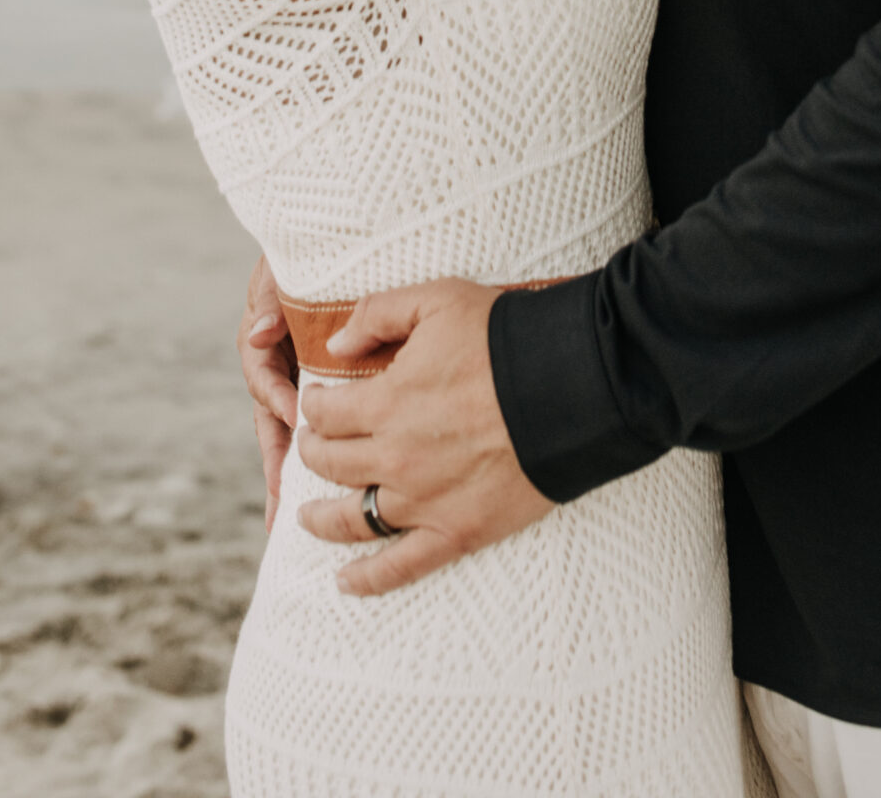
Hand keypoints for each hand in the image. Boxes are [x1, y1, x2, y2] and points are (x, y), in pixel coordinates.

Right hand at [236, 253, 298, 532]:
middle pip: (272, 424)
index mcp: (263, 343)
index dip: (277, 395)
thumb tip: (257, 333)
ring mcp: (294, 383)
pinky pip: (317, 426)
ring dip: (289, 474)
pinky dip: (318, 456)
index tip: (295, 416)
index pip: (263, 375)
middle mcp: (275, 370)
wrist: (326, 251)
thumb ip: (270, 301)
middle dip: (275, 467)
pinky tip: (330, 491)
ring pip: (290, 434)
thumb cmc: (300, 262)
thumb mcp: (280, 274)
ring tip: (290, 520)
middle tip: (279, 511)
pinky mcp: (318, 390)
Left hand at [295, 279, 552, 594]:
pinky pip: (400, 566)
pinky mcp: (456, 531)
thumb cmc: (505, 336)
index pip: (325, 412)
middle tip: (314, 445)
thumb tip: (336, 346)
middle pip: (331, 463)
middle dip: (314, 451)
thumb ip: (378, 313)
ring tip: (308, 517)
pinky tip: (344, 582)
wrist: (572, 387)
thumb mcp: (438, 299)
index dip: (315, 404)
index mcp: (386, 402)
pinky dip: (368, 579)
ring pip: (353, 520)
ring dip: (322, 519)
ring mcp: (423, 501)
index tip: (319, 400)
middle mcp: (395, 457)